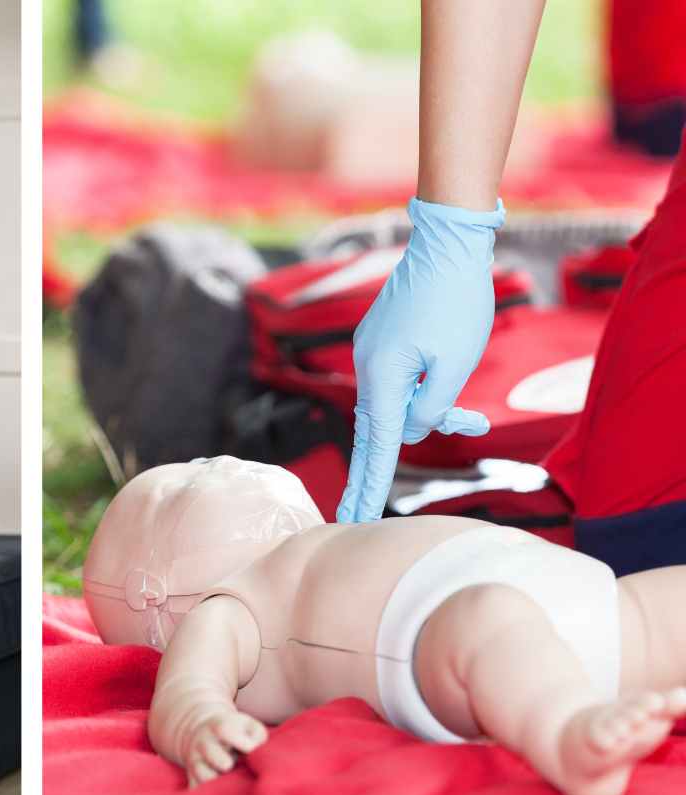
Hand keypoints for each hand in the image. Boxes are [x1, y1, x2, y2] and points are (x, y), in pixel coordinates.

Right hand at [182, 711, 266, 786]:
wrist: (205, 735)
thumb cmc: (236, 732)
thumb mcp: (248, 726)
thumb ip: (257, 735)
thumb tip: (255, 752)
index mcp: (215, 726)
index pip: (222, 728)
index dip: (238, 739)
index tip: (249, 749)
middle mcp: (202, 742)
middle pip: (208, 750)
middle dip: (223, 761)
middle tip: (231, 765)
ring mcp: (194, 760)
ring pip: (200, 772)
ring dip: (215, 779)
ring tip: (228, 780)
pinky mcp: (192, 777)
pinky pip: (195, 787)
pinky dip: (206, 792)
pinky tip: (220, 790)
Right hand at [338, 198, 503, 522]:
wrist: (448, 246)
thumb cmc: (457, 303)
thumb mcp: (455, 366)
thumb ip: (431, 407)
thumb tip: (412, 428)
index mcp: (382, 377)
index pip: (375, 445)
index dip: (368, 484)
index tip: (351, 517)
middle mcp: (367, 367)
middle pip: (372, 430)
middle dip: (371, 472)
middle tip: (355, 513)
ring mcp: (371, 352)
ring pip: (392, 404)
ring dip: (424, 416)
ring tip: (472, 420)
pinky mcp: (381, 342)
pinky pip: (395, 382)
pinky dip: (419, 394)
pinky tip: (453, 391)